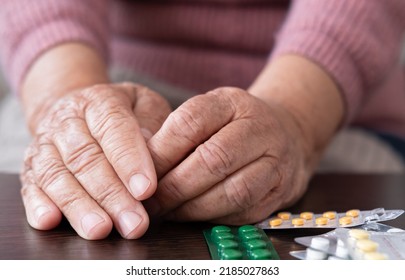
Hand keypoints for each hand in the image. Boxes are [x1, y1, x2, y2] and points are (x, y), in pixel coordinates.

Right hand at [20, 83, 171, 238]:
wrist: (77, 107)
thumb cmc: (124, 113)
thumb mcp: (145, 106)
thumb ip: (152, 125)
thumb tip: (153, 154)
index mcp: (101, 100)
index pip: (114, 127)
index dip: (129, 160)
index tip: (146, 190)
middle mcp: (68, 119)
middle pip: (86, 157)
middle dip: (110, 194)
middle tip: (132, 223)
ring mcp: (46, 142)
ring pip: (57, 174)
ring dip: (78, 205)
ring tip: (100, 230)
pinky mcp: (32, 165)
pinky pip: (31, 185)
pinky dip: (38, 204)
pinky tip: (50, 221)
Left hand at [145, 87, 314, 223]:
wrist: (286, 133)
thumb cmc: (235, 125)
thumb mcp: (209, 112)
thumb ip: (177, 133)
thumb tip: (138, 167)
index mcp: (232, 102)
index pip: (190, 123)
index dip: (161, 153)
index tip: (139, 174)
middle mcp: (259, 128)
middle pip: (213, 160)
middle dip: (174, 187)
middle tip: (150, 202)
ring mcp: (276, 161)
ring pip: (232, 192)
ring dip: (193, 208)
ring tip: (169, 212)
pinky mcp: (281, 191)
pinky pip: (245, 212)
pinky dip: (214, 219)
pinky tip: (194, 217)